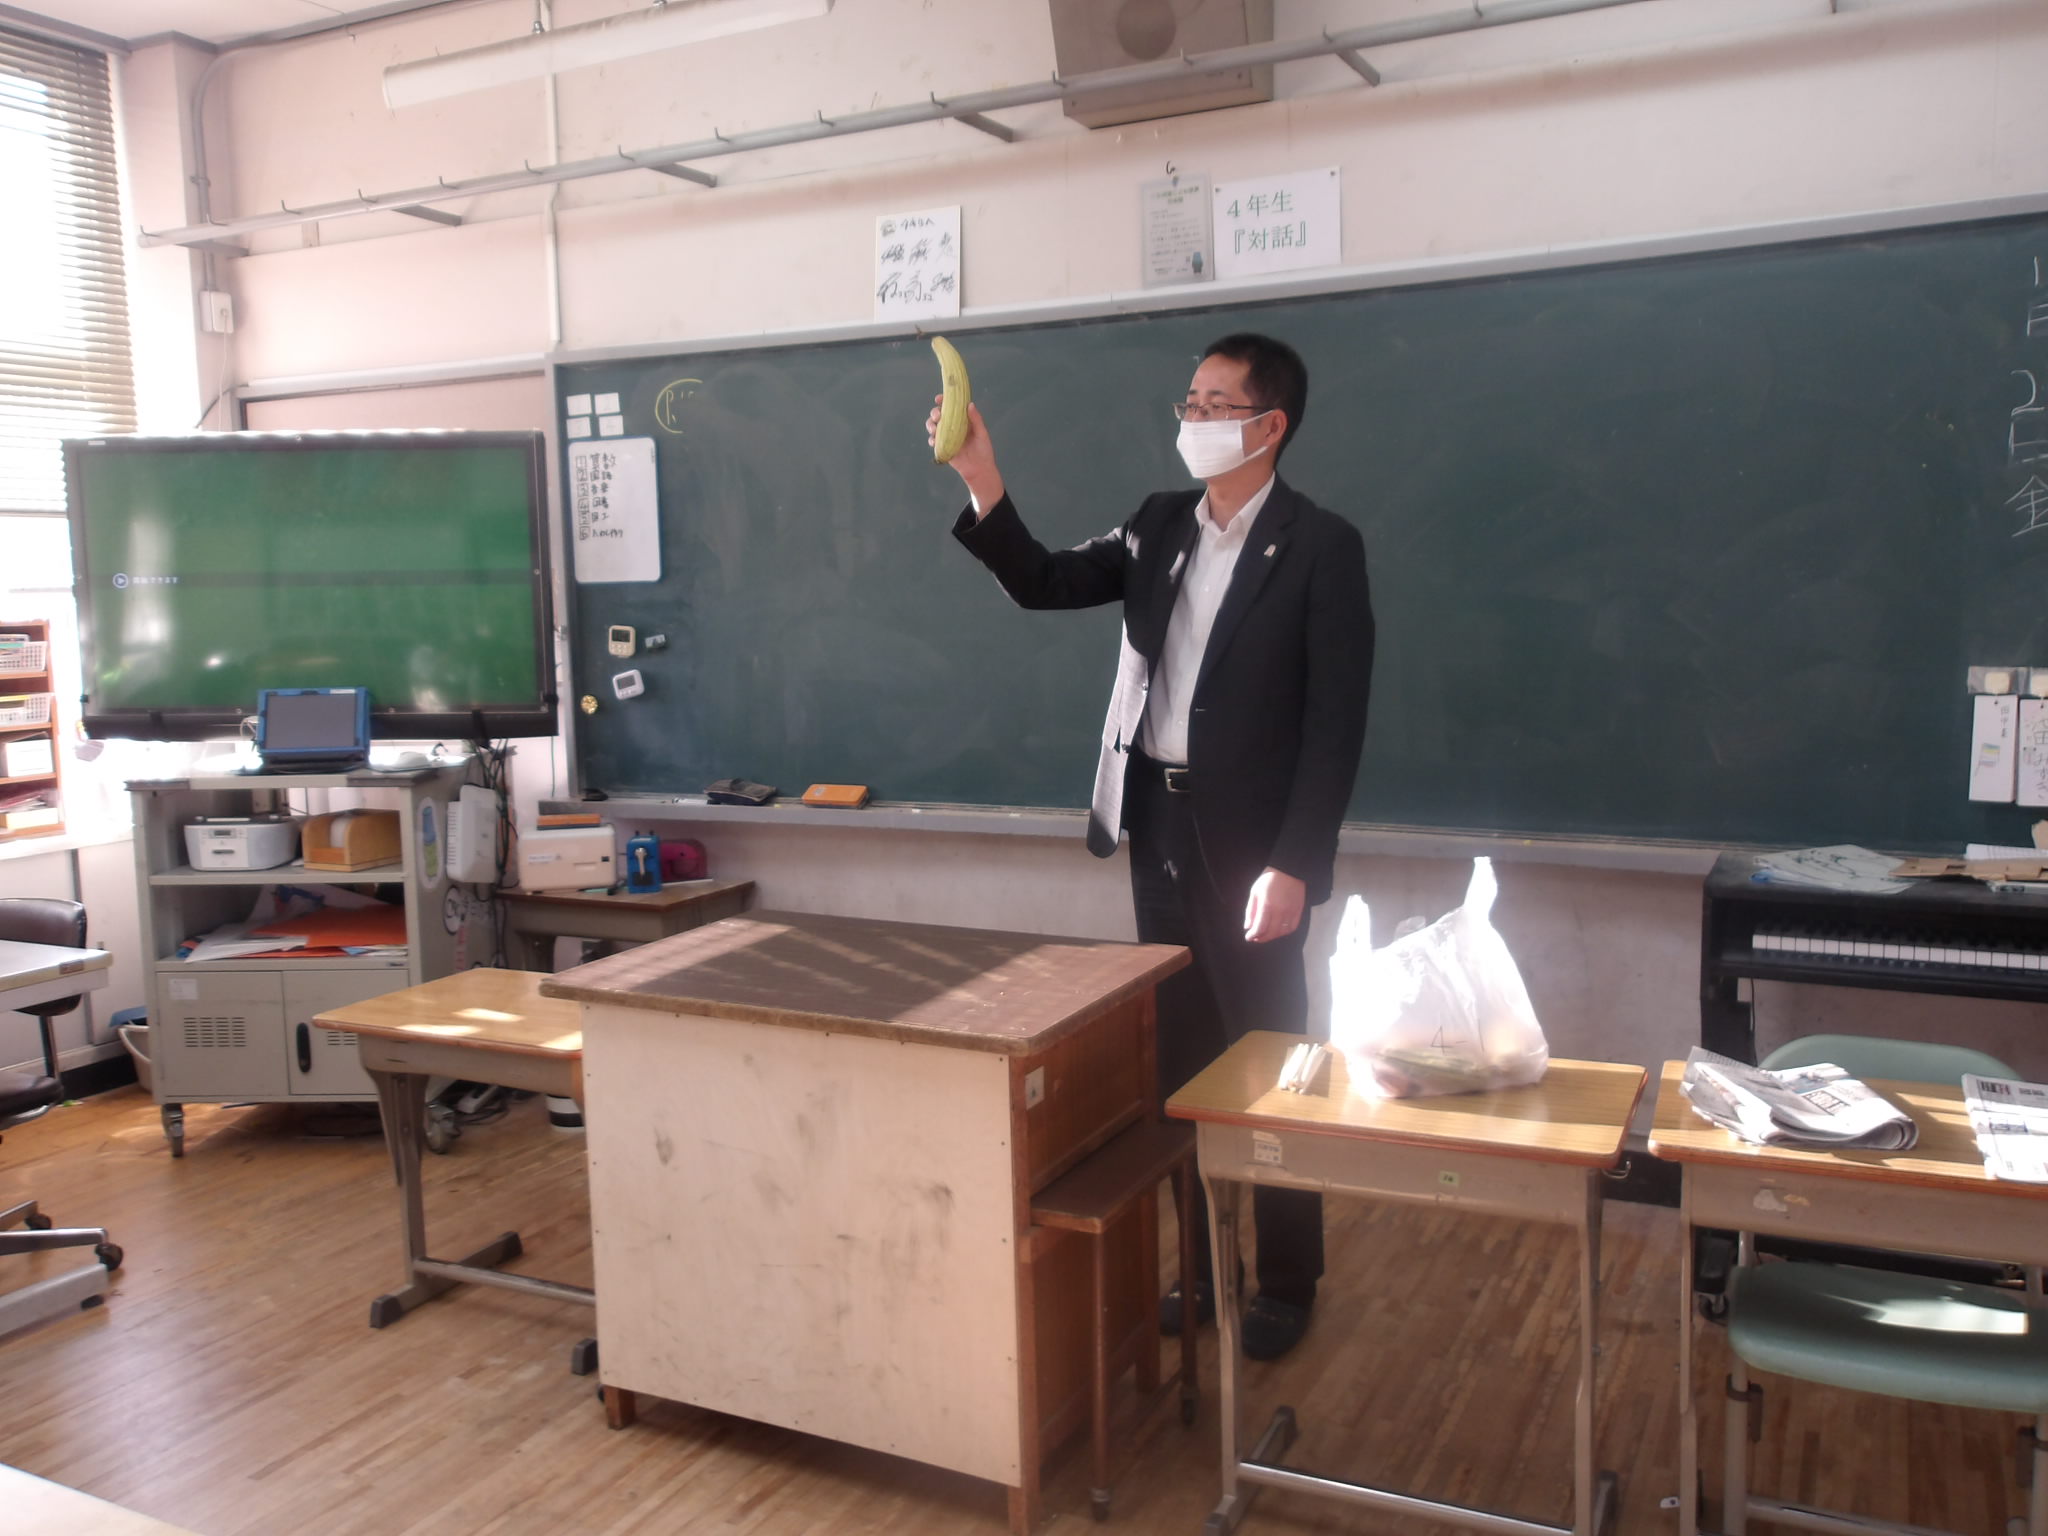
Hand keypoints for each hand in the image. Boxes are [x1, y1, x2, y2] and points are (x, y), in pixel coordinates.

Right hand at [926, 396, 1003, 513]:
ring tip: (934, 428)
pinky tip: (934, 440)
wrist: (980, 470)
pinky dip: (931, 439)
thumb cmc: (983, 451)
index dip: (944, 401)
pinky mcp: (942, 448)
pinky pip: (933, 441)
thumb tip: (970, 404)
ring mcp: (946, 437)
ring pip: (933, 426)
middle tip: (938, 416)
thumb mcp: (982, 433)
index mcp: (962, 421)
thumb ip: (976, 419)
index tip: (939, 398)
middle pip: (939, 415)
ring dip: (930, 424)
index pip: (951, 407)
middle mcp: (953, 427)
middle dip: (935, 412)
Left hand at [1244, 868, 1305, 943]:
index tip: (1248, 937)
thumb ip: (1251, 910)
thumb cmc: (1269, 879)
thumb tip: (1248, 927)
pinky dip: (1285, 932)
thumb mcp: (1255, 892)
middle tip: (1256, 938)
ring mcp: (1291, 911)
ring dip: (1273, 937)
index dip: (1253, 935)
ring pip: (1282, 932)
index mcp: (1267, 905)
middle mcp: (1280, 911)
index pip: (1260, 927)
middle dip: (1262, 938)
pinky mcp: (1299, 910)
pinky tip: (1278, 931)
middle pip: (1271, 932)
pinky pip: (1292, 927)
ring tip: (1266, 934)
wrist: (1289, 869)